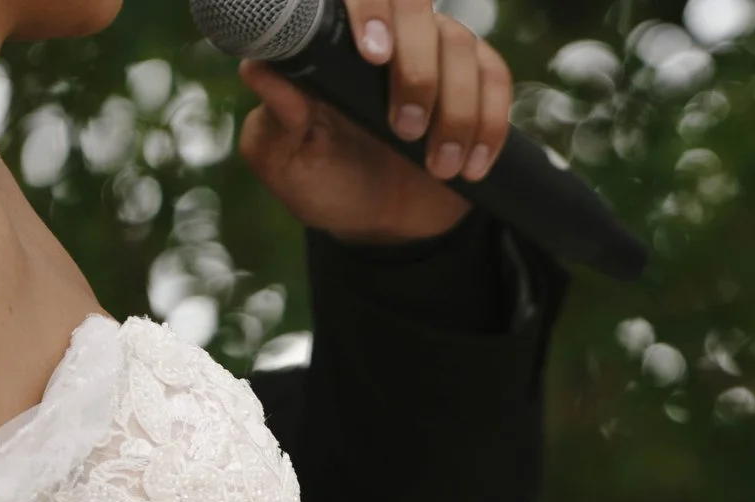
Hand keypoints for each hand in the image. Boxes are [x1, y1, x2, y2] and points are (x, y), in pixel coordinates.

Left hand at [236, 0, 509, 243]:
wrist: (381, 225)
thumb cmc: (325, 185)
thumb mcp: (287, 161)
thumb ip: (277, 118)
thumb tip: (260, 69)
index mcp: (333, 43)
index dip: (370, 9)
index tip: (373, 56)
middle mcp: (386, 34)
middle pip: (415, 6)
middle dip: (417, 69)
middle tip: (404, 128)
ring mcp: (433, 53)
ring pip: (461, 46)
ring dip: (454, 111)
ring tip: (436, 166)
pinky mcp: (473, 81)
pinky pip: (495, 79)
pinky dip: (489, 123)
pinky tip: (470, 165)